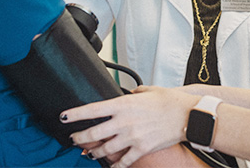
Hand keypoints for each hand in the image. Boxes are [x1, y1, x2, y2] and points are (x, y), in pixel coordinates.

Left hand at [60, 86, 199, 167]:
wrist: (186, 115)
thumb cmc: (168, 100)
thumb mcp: (147, 90)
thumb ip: (133, 93)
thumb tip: (128, 94)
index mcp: (123, 104)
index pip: (93, 109)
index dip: (75, 114)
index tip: (64, 116)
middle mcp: (124, 121)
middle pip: (94, 133)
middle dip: (79, 137)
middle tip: (72, 137)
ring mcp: (132, 137)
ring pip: (105, 149)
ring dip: (93, 152)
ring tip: (88, 151)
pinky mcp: (141, 149)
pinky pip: (123, 161)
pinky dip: (114, 165)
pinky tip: (110, 166)